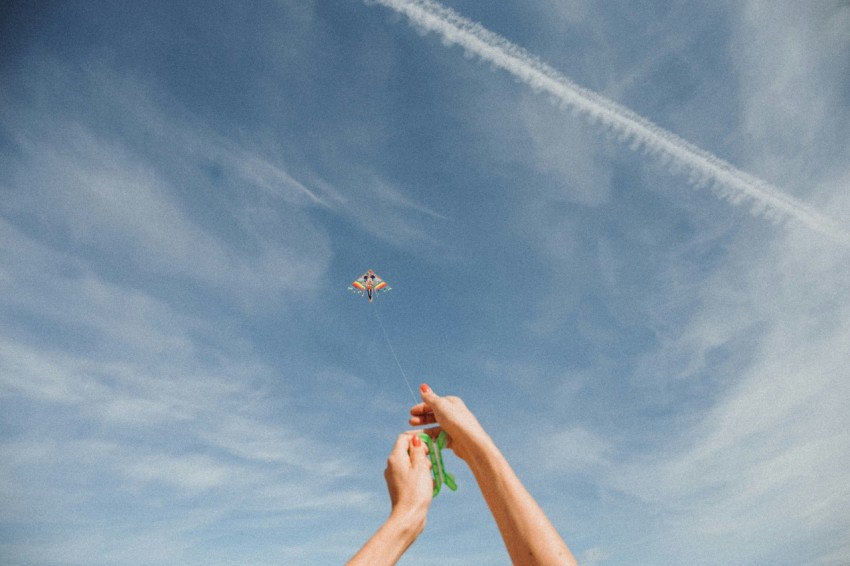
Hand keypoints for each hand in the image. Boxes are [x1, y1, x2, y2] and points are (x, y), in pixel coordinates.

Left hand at [346, 434, 434, 564]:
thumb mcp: (421, 467)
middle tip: (431, 462)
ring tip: (430, 475)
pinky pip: (409, 475)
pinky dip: (419, 476)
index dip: (418, 439)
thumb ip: (418, 451)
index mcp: (395, 458)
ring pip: (409, 463)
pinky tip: (428, 484)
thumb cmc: (416, 492)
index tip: (430, 445)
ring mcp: (394, 476)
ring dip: (422, 466)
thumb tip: (415, 440)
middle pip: (407, 450)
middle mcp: (391, 465)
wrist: (408, 517)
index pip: (404, 438)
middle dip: (421, 454)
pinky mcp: (398, 486)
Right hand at [409, 384, 488, 461]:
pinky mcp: (452, 440)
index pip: (433, 403)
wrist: (469, 441)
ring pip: (434, 428)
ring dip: (422, 430)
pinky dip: (429, 440)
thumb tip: (423, 387)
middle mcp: (453, 414)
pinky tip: (421, 442)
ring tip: (410, 434)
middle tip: (411, 422)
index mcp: (451, 403)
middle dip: (421, 419)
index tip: (411, 412)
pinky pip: (438, 439)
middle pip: (433, 415)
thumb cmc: (455, 420)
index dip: (421, 407)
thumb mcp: (440, 405)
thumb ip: (429, 398)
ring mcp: (452, 427)